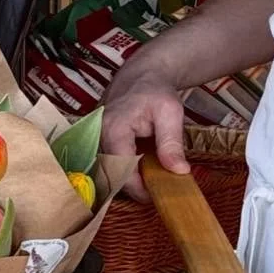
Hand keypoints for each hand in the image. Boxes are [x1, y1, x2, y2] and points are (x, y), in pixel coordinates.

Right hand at [104, 66, 188, 200]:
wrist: (142, 76)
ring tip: (151, 175)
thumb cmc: (156, 91)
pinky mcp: (97, 140)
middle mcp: (97, 135)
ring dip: (129, 177)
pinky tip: (141, 164)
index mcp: (113, 129)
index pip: (122, 171)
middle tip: (157, 187)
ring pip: (109, 170)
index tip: (157, 196)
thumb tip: (178, 172)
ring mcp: (94, 138)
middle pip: (112, 175)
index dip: (138, 189)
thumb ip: (171, 143)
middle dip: (134, 186)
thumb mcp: (171, 113)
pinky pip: (108, 162)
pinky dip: (124, 168)